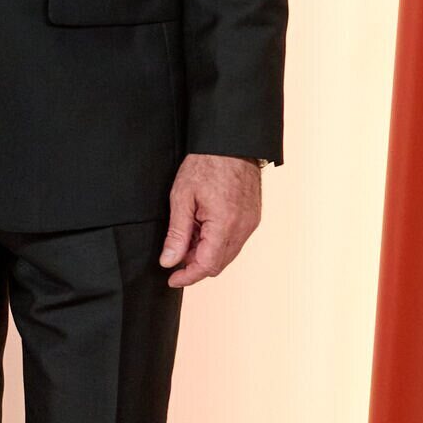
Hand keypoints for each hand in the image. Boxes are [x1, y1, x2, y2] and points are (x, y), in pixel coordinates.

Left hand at [160, 153, 262, 288]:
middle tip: (175, 254)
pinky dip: (217, 242)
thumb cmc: (206, 164)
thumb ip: (177, 234)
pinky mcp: (253, 218)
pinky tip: (203, 228)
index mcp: (224, 224)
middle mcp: (243, 228)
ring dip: (206, 253)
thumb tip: (169, 261)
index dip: (188, 276)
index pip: (207, 265)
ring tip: (188, 235)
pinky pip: (235, 241)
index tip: (172, 279)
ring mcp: (251, 224)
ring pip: (227, 254)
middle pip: (218, 264)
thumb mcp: (182, 198)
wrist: (231, 143)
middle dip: (195, 265)